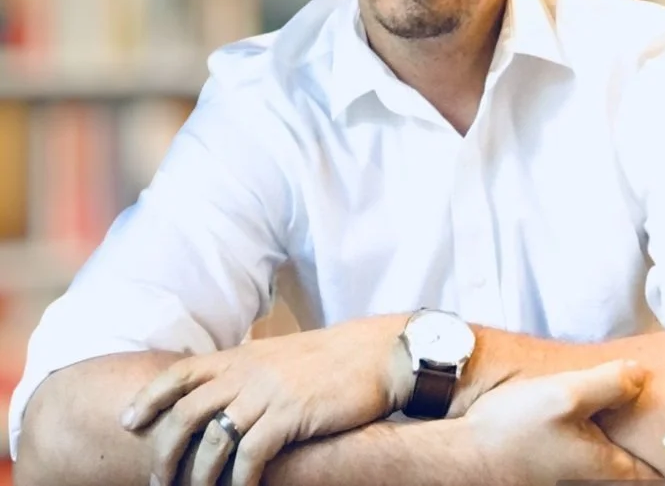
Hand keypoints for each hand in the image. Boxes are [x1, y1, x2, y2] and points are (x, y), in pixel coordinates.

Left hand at [121, 315, 410, 485]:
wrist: (375, 353)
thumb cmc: (329, 360)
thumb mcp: (280, 357)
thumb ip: (248, 372)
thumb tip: (223, 394)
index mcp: (242, 356)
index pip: (181, 372)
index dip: (150, 396)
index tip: (128, 421)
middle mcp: (248, 371)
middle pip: (186, 410)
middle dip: (165, 448)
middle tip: (158, 478)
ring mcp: (268, 393)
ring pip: (213, 438)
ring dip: (196, 474)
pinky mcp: (291, 415)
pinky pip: (251, 455)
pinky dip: (238, 480)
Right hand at [463, 360, 664, 484]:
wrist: (470, 453)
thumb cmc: (515, 431)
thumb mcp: (566, 396)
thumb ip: (608, 383)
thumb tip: (643, 374)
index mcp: (613, 466)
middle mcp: (602, 474)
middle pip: (649, 462)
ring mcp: (583, 469)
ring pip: (625, 452)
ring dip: (642, 436)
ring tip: (657, 405)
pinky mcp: (565, 458)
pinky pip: (604, 445)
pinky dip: (616, 430)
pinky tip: (612, 404)